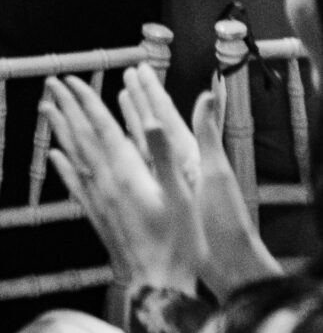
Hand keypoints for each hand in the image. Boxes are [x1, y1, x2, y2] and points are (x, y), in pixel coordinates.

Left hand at [42, 72, 203, 289]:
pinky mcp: (97, 216)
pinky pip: (74, 184)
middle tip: (51, 84)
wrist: (157, 285)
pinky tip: (54, 156)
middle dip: (66, 107)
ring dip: (60, 130)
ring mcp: (98, 200)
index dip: (86, 102)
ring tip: (47, 110)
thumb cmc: (177, 243)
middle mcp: (106, 182)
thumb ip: (163, 156)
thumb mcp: (180, 196)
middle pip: (81, 137)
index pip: (101, 127)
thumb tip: (149, 120)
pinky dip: (63, 166)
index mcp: (127, 172)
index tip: (72, 80)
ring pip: (73, 156)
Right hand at [116, 66, 277, 300]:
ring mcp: (167, 183)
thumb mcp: (215, 173)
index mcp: (189, 155)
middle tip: (123, 77)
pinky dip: (118, 156)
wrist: (227, 262)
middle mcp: (176, 165)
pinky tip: (105, 152)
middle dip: (136, 101)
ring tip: (112, 103)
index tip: (136, 70)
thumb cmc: (224, 219)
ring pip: (140, 146)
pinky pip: (133, 171)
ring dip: (127, 123)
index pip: (165, 115)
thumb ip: (207, 134)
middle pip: (151, 125)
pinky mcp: (159, 200)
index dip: (150, 92)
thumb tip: (208, 94)